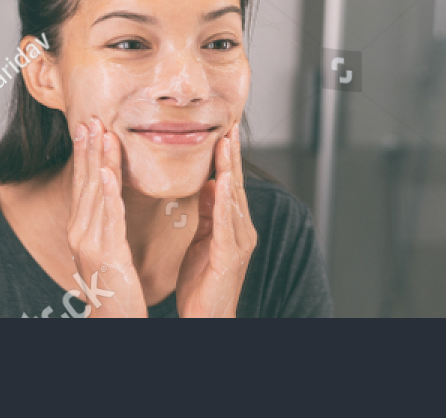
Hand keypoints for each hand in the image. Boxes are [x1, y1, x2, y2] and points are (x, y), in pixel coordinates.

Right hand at [67, 117, 147, 317]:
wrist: (113, 318)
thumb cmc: (114, 285)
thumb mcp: (107, 247)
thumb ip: (107, 221)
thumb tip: (109, 198)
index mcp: (82, 229)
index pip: (84, 183)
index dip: (85, 154)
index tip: (88, 127)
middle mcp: (81, 232)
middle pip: (86, 182)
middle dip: (88, 149)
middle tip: (91, 118)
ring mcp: (90, 242)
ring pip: (96, 194)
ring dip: (98, 161)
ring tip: (101, 134)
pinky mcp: (106, 252)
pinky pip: (108, 217)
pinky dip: (108, 193)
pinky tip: (109, 173)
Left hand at [177, 123, 257, 317]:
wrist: (206, 317)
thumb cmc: (203, 284)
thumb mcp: (203, 240)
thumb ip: (209, 213)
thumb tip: (211, 184)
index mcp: (233, 226)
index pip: (230, 185)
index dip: (227, 159)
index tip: (223, 134)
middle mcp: (242, 230)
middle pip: (236, 186)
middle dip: (232, 157)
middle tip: (229, 128)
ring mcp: (239, 242)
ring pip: (234, 199)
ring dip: (230, 170)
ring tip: (226, 146)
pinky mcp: (230, 254)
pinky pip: (227, 222)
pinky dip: (226, 200)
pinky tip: (223, 182)